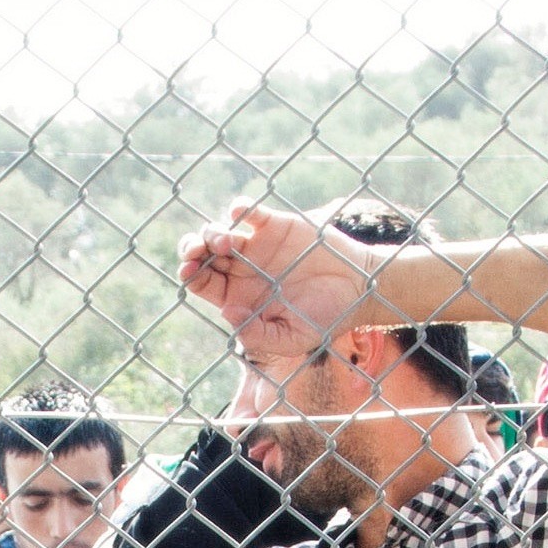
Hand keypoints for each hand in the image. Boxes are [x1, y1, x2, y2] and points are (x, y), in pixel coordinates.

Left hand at [180, 200, 371, 365]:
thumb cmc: (323, 320)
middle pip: (202, 254)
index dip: (190, 275)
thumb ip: (259, 335)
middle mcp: (242, 269)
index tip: (189, 272)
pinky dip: (241, 209)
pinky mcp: (276, 225)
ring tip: (225, 243)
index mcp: (237, 296)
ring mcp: (258, 245)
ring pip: (220, 231)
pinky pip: (251, 213)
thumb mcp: (292, 338)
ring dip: (213, 233)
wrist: (358, 291)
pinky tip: (238, 215)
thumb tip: (228, 311)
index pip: (202, 282)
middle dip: (191, 249)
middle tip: (195, 253)